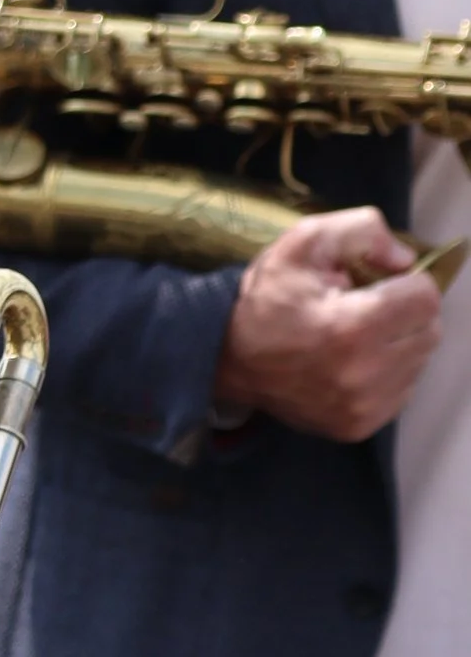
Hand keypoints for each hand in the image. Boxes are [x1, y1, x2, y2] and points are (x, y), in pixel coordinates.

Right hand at [212, 210, 441, 439]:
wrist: (227, 361)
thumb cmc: (266, 300)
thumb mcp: (303, 243)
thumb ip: (362, 231)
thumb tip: (405, 259)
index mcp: (352, 327)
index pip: (426, 297)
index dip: (405, 282)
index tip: (377, 284)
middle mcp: (363, 374)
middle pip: (429, 331)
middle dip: (405, 313)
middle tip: (368, 308)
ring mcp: (362, 406)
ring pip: (418, 362)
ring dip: (399, 343)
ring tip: (359, 337)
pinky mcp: (358, 426)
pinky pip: (402, 391)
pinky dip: (388, 373)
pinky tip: (355, 363)